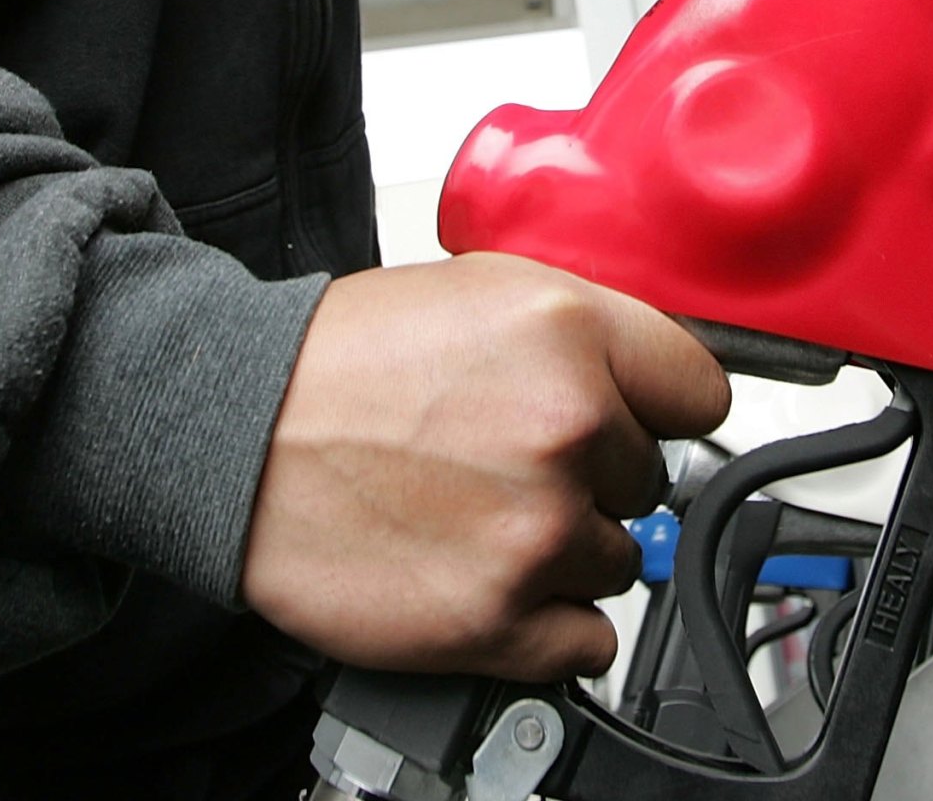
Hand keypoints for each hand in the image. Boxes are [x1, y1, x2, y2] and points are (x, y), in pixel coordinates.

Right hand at [241, 253, 730, 679]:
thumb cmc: (338, 364)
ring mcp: (536, 530)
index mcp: (569, 331)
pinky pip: (587, 641)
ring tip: (475, 514)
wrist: (231, 433)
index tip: (628, 422)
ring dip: (562, 549)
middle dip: (591, 475)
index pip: (700, 394)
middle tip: (503, 461)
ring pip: (619, 561)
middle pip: (651, 481)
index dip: (656, 409)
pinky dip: (547, 625)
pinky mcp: (497, 618)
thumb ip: (583, 336)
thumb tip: (649, 389)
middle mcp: (566, 428)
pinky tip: (487, 577)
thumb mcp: (478, 291)